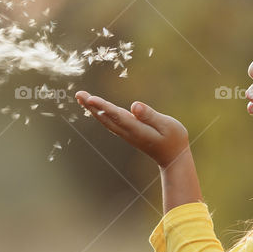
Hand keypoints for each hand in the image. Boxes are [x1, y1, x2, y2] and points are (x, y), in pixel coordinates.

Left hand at [74, 91, 189, 167]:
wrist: (173, 157)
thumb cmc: (174, 139)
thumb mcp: (167, 125)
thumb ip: (150, 116)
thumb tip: (134, 106)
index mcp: (137, 129)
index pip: (116, 116)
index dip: (103, 107)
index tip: (90, 99)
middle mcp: (128, 132)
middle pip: (105, 118)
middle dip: (91, 106)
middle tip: (78, 94)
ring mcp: (127, 134)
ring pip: (106, 120)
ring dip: (92, 109)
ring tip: (81, 98)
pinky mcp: (128, 133)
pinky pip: (110, 122)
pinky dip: (100, 113)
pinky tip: (95, 108)